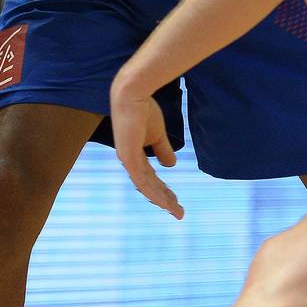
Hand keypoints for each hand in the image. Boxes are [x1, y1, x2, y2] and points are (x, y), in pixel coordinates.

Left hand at [110, 76, 182, 218]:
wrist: (134, 95)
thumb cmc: (143, 110)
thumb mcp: (157, 134)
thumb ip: (163, 149)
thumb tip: (171, 165)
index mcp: (135, 155)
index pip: (150, 177)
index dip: (163, 190)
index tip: (176, 200)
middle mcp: (129, 160)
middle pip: (149, 186)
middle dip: (164, 199)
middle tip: (178, 212)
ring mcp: (128, 160)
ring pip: (146, 187)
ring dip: (162, 200)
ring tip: (176, 211)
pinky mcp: (128, 158)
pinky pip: (142, 181)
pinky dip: (154, 193)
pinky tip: (165, 202)